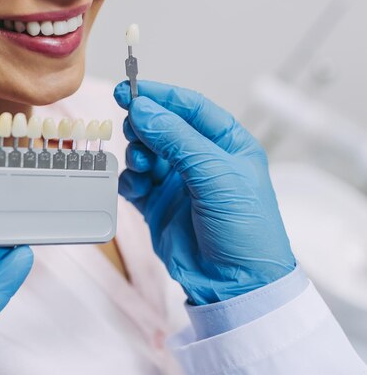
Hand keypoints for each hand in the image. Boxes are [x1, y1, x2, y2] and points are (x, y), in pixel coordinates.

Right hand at [114, 80, 294, 304]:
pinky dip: (129, 180)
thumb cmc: (245, 229)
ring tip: (142, 166)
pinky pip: (134, 182)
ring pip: (144, 152)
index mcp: (226, 144)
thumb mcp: (216, 175)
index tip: (130, 90)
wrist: (235, 284)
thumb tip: (143, 110)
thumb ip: (177, 139)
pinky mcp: (158, 205)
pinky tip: (135, 187)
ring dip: (137, 154)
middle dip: (144, 127)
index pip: (189, 107)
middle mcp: (200, 159)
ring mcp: (177, 182)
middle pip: (161, 127)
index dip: (159, 96)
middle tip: (133, 130)